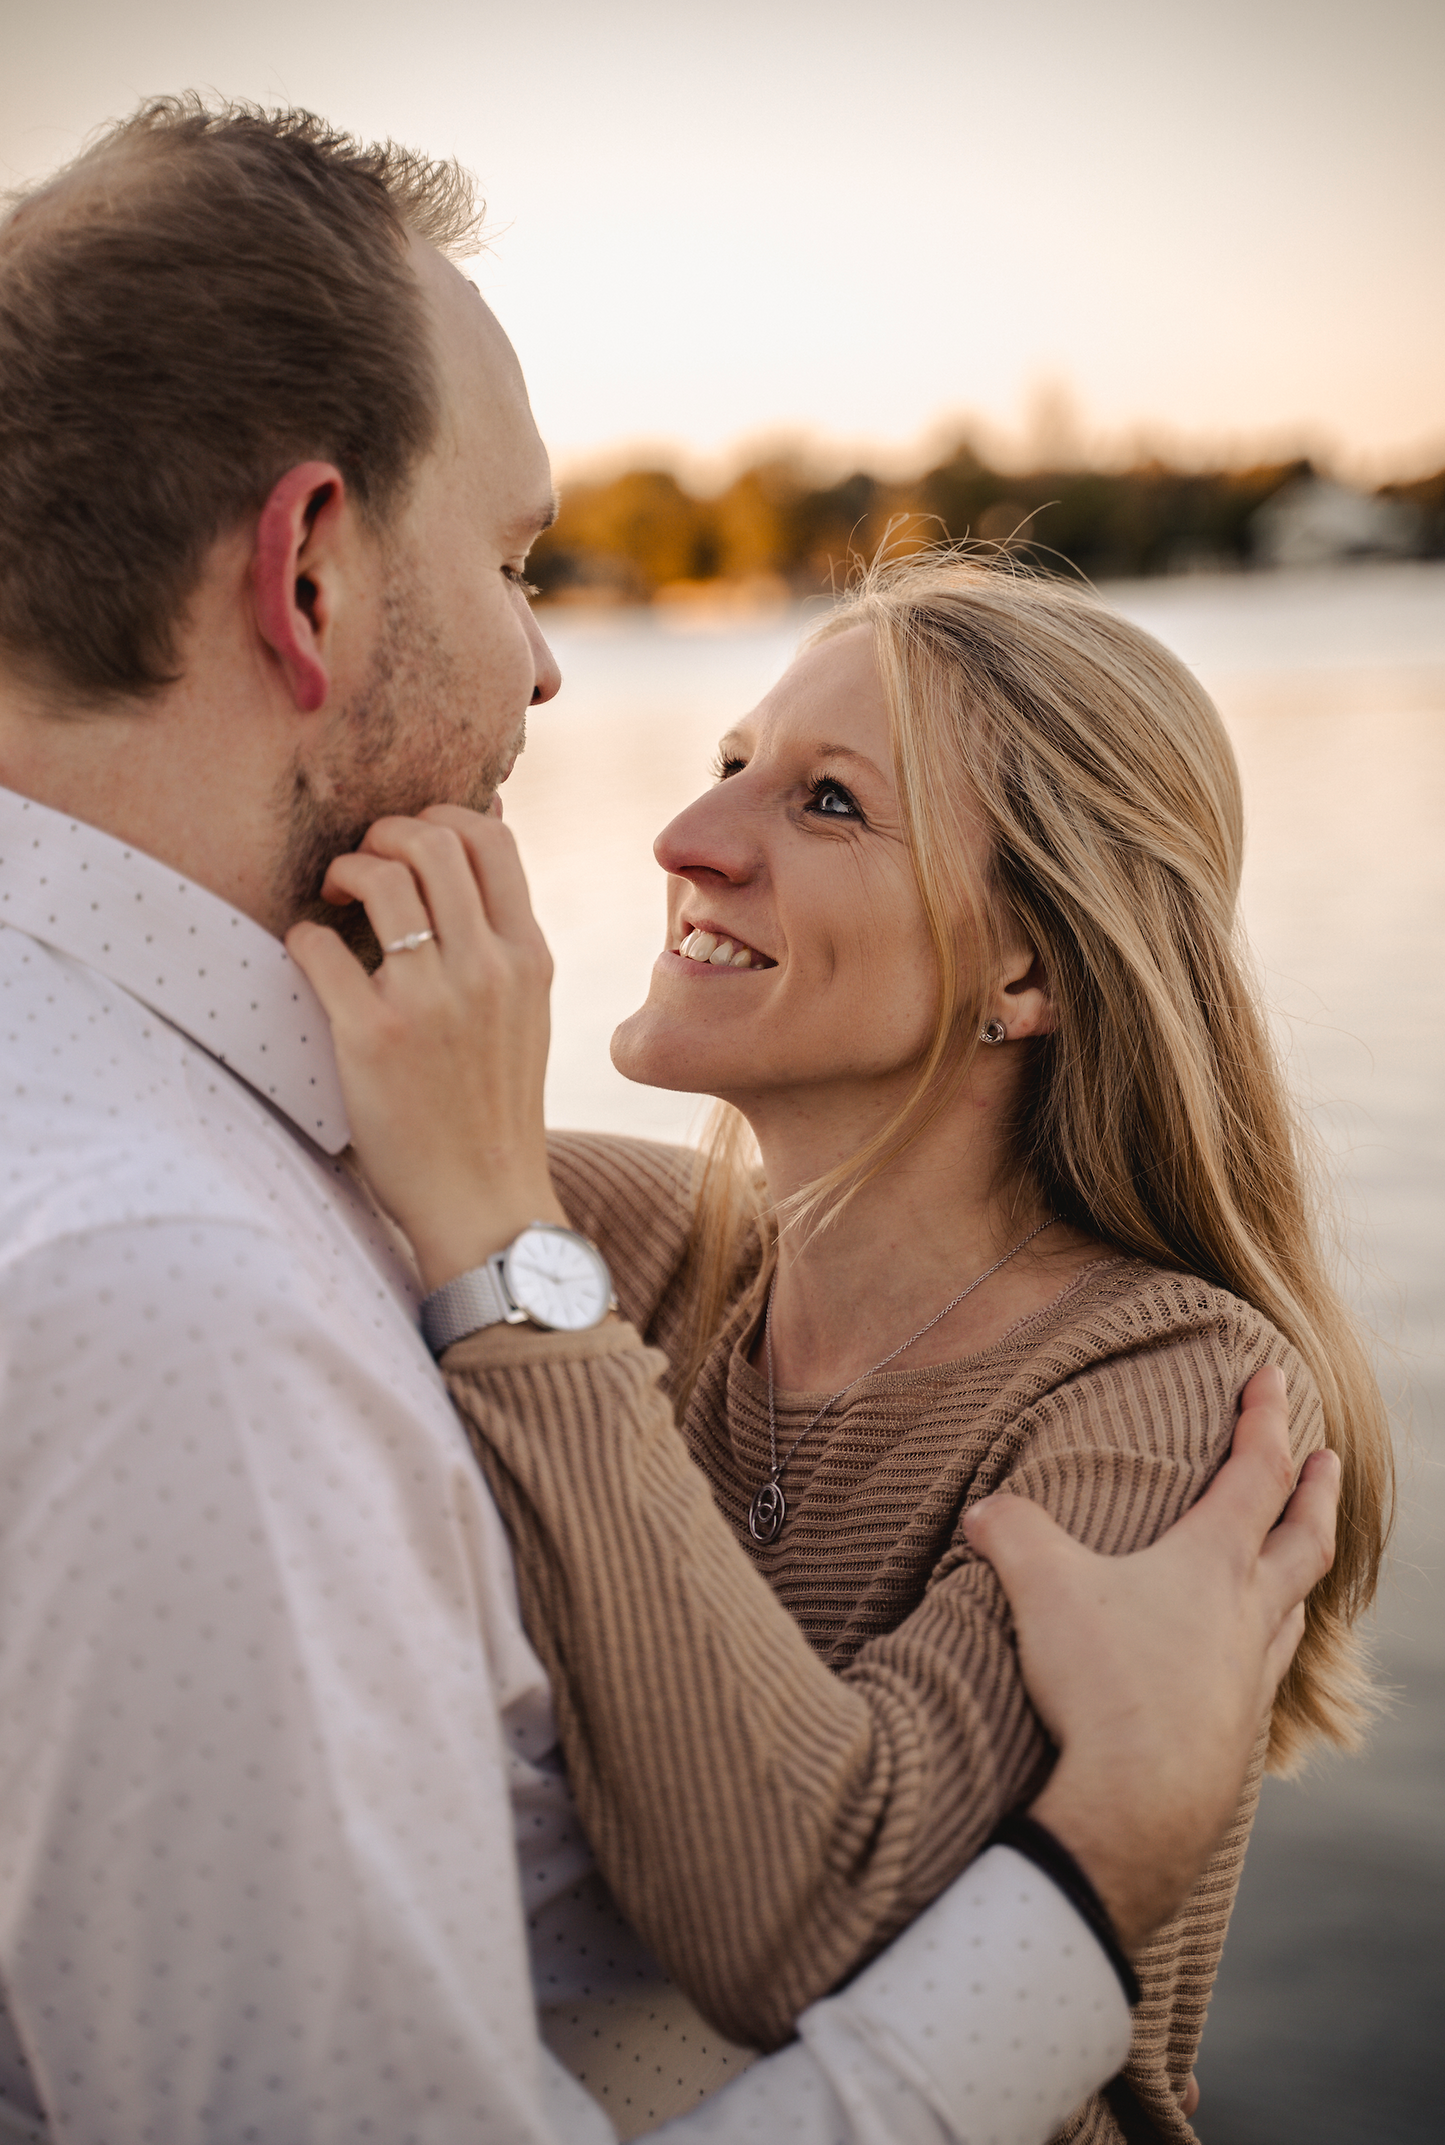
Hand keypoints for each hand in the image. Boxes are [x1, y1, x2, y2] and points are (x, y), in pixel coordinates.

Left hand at [285, 804, 566, 1291]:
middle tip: (362, 863)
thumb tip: (485, 840)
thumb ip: (506, 937)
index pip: (492, 838)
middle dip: (384, 834)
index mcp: (529, 957)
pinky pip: (322, 946)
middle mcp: (488, 969)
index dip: (440, 817)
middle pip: (434, 841)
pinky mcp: (374, 1036)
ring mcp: (432, 1001)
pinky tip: (309, 953)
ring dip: (345, 870)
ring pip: (382, 878)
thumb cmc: (496, 1106)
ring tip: (332, 896)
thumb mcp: (528, 1012)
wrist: (486, 1202)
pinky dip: (305, 935)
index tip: (410, 842)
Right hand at [963, 1366, 1339, 1952]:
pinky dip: (1263, 1650)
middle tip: (1329, 1460)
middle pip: (1304, 1540)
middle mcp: (1247, 1616)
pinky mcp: (1235, 1737)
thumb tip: (981, 1511)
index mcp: (1213, 1565)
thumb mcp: (1041, 1588)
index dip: (1265, 1418)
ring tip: (1293, 1561)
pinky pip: (1263, 1677)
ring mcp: (1248, 1681)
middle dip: (1316, 1492)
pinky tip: (1240, 1665)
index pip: (1256, 1473)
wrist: (1137, 1807)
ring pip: (1292, 1612)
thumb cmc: (1103, 1687)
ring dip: (1299, 1575)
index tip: (1273, 1377)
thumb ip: (1011, 1533)